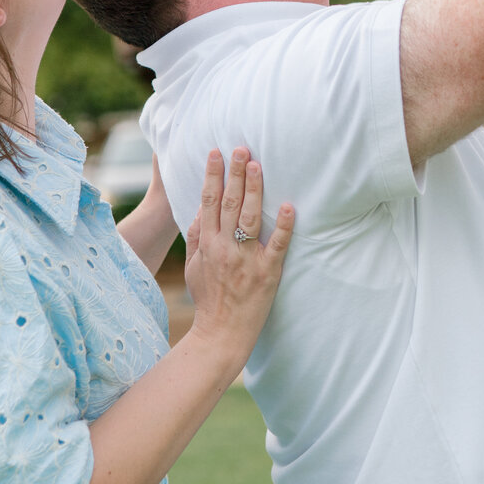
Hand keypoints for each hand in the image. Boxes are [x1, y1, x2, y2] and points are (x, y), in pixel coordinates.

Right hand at [184, 149, 292, 370]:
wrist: (221, 335)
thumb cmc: (208, 299)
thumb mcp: (194, 267)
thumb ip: (196, 236)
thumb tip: (201, 207)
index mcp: (207, 245)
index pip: (209, 202)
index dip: (213, 175)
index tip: (216, 152)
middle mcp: (225, 248)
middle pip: (230, 203)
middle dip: (236, 173)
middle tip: (242, 148)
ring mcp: (247, 260)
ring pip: (250, 218)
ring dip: (255, 190)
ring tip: (258, 165)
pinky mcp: (268, 273)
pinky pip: (277, 246)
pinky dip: (284, 226)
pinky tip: (289, 207)